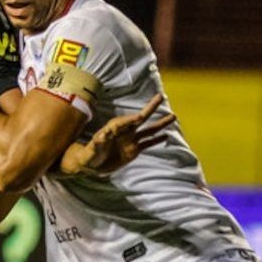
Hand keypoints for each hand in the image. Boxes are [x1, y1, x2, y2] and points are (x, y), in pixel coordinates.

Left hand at [60, 94, 176, 175]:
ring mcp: (130, 140)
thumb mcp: (90, 149)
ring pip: (148, 130)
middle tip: (160, 97)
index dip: (131, 119)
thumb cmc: (88, 155)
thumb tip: (101, 136)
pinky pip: (147, 143)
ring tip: (173, 116)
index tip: (140, 116)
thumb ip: (97, 143)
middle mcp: (124, 132)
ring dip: (160, 124)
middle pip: (140, 118)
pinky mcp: (133, 150)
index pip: (124, 122)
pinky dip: (156, 140)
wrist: (90, 164)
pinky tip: (166, 136)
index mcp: (112, 129)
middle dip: (150, 108)